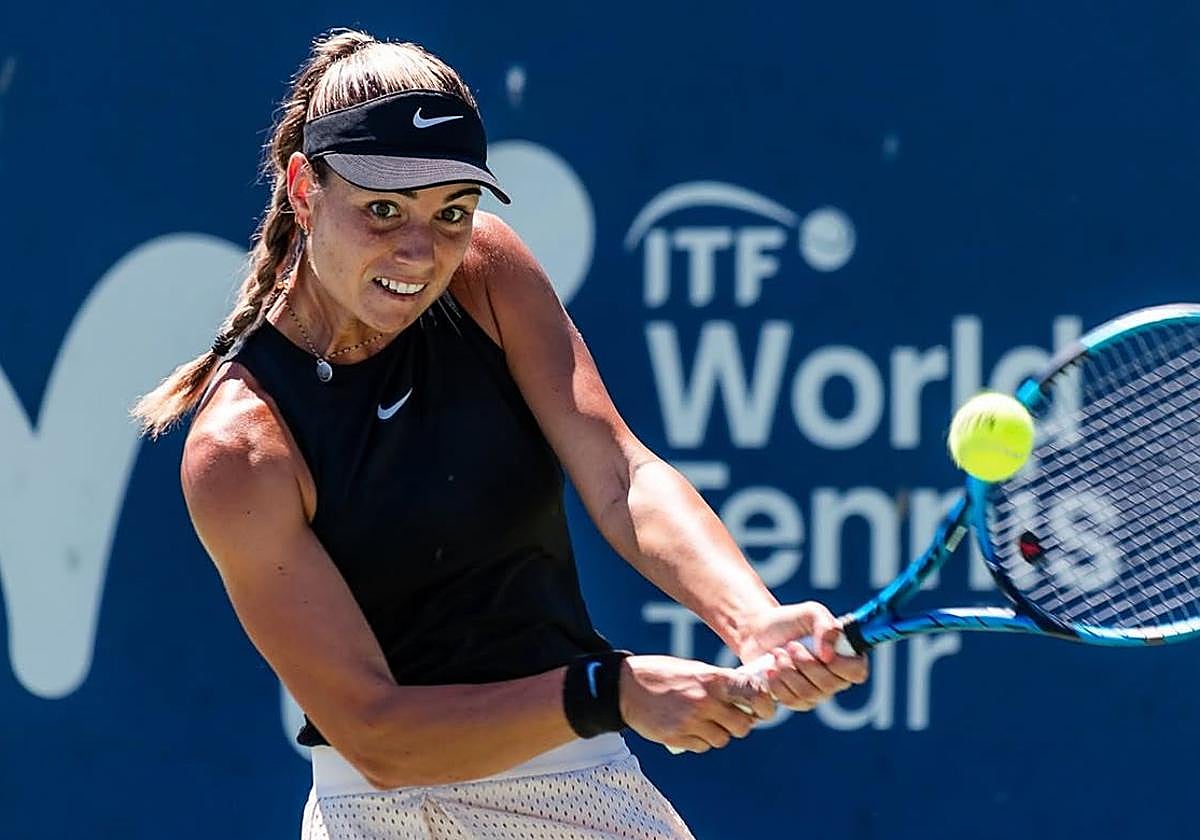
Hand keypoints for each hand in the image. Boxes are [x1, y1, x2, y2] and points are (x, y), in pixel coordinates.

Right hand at [618, 655, 775, 752]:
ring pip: (722, 739)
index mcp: (713, 679)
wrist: (626, 686)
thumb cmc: (664, 675)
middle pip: (742, 726)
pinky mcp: (677, 737)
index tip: (760, 707)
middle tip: (727, 717)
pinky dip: (700, 740)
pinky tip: (688, 727)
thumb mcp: (695, 670)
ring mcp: (691, 720)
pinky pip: (702, 747)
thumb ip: (720, 684)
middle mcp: (705, 701)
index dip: (763, 704)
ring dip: (717, 733)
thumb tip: (748, 699)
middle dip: (738, 724)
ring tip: (703, 721)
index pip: (753, 694)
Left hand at [738, 602, 868, 710]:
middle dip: (805, 663)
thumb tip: (828, 654)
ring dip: (788, 671)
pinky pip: (791, 701)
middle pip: (829, 685)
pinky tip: (770, 668)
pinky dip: (777, 683)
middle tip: (791, 646)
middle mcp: (835, 679)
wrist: (759, 633)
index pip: (857, 672)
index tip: (823, 653)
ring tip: (777, 653)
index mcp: (845, 656)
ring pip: (808, 694)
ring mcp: (816, 693)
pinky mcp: (796, 701)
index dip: (843, 666)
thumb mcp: (811, 613)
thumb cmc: (790, 621)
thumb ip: (826, 625)